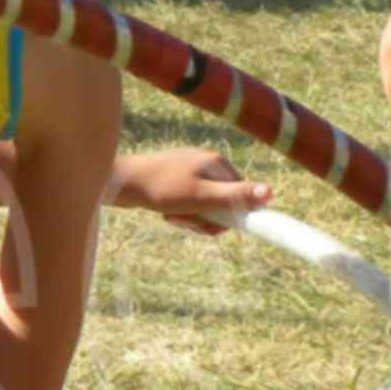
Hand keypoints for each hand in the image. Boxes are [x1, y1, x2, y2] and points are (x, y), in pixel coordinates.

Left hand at [111, 146, 270, 234]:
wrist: (120, 182)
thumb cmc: (161, 188)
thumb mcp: (201, 197)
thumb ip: (235, 196)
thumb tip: (270, 192)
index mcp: (218, 163)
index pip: (242, 197)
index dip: (230, 217)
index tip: (211, 226)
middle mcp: (209, 163)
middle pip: (224, 204)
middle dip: (206, 219)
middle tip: (185, 220)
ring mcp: (193, 171)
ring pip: (206, 207)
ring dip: (191, 218)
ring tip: (172, 215)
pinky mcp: (179, 179)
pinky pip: (192, 204)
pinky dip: (181, 213)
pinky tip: (166, 212)